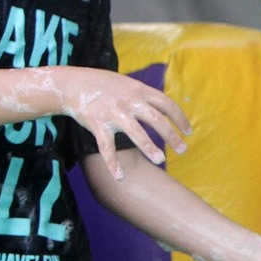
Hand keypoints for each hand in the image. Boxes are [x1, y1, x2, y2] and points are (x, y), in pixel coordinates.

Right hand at [59, 69, 191, 179]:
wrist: (72, 83)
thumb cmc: (101, 84)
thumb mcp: (126, 84)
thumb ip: (143, 95)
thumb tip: (162, 108)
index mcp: (138, 90)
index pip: (166, 104)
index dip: (180, 118)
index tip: (188, 132)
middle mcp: (128, 101)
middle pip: (156, 119)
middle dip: (172, 136)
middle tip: (183, 150)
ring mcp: (113, 113)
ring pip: (136, 133)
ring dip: (150, 148)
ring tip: (161, 161)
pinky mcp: (98, 124)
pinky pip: (107, 147)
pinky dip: (113, 163)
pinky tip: (120, 177)